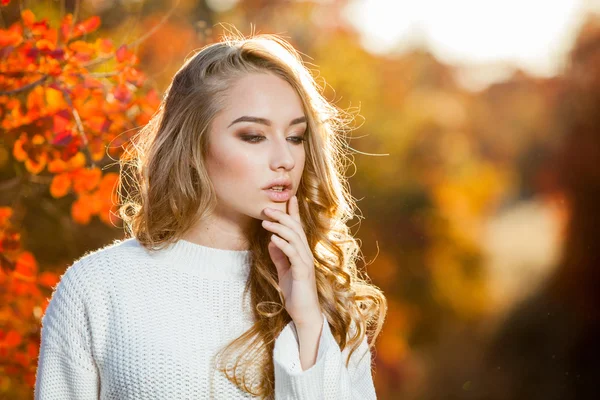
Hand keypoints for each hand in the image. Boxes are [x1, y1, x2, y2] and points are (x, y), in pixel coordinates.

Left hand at [261, 195, 321, 327]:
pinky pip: (293, 254)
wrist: (304, 314)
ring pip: (295, 239)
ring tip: (266, 221)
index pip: (298, 228)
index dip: (294, 213)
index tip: (290, 198)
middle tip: (267, 208)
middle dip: (282, 216)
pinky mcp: (302, 273)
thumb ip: (279, 257)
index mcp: (302, 253)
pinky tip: (273, 239)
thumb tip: (272, 242)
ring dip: (279, 228)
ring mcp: (306, 263)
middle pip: (296, 229)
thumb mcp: (284, 272)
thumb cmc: (296, 293)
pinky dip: (283, 245)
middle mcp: (306, 254)